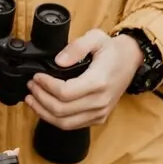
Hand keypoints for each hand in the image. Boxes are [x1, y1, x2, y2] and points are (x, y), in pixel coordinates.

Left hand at [26, 29, 142, 129]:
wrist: (132, 60)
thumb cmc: (112, 49)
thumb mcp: (95, 38)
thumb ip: (76, 47)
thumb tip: (58, 61)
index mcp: (98, 82)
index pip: (64, 92)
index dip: (45, 86)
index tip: (36, 76)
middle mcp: (100, 101)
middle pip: (61, 110)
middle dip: (40, 99)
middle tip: (30, 86)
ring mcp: (100, 112)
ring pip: (65, 123)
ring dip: (43, 112)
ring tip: (31, 99)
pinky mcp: (99, 118)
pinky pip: (72, 125)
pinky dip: (54, 119)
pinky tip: (44, 107)